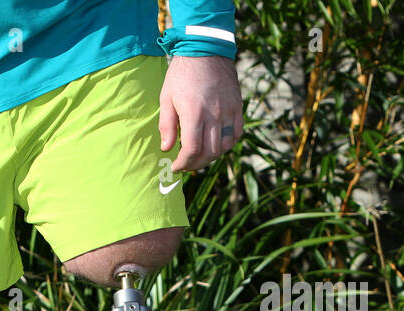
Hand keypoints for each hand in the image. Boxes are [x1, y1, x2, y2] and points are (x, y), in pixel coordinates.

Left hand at [159, 55, 243, 172]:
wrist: (206, 49)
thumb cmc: (181, 74)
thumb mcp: (166, 98)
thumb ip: (166, 125)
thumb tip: (166, 149)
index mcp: (194, 113)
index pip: (192, 150)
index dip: (183, 163)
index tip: (175, 167)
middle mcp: (214, 114)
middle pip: (209, 152)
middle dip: (196, 164)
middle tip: (186, 165)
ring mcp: (228, 110)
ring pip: (224, 146)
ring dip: (211, 157)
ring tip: (200, 158)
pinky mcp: (237, 105)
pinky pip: (236, 133)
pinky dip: (227, 145)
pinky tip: (216, 145)